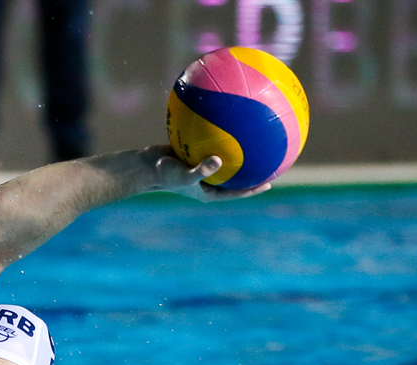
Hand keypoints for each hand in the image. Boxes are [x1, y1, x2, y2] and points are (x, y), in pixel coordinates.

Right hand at [147, 144, 271, 201]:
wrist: (145, 165)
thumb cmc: (163, 174)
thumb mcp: (183, 174)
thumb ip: (201, 170)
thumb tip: (218, 160)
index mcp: (209, 190)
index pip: (236, 191)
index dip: (254, 188)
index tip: (271, 182)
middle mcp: (208, 180)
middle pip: (236, 176)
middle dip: (252, 170)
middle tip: (271, 162)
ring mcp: (203, 167)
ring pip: (226, 161)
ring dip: (240, 153)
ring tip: (257, 140)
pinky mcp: (196, 154)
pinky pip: (214, 146)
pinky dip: (222, 138)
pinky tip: (230, 122)